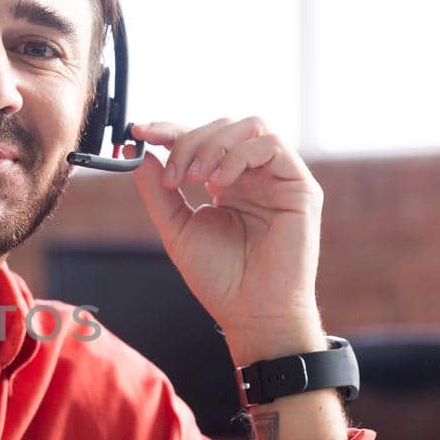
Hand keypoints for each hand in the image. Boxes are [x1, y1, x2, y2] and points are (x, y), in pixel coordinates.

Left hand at [128, 118, 325, 362]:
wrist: (252, 312)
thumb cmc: (220, 278)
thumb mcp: (177, 229)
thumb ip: (158, 191)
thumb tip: (139, 154)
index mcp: (226, 183)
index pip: (200, 140)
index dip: (170, 130)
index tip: (140, 132)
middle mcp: (253, 176)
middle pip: (223, 127)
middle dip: (190, 141)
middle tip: (174, 174)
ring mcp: (278, 178)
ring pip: (250, 127)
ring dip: (214, 144)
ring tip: (195, 177)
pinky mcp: (301, 187)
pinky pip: (273, 146)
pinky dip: (240, 155)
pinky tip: (221, 181)